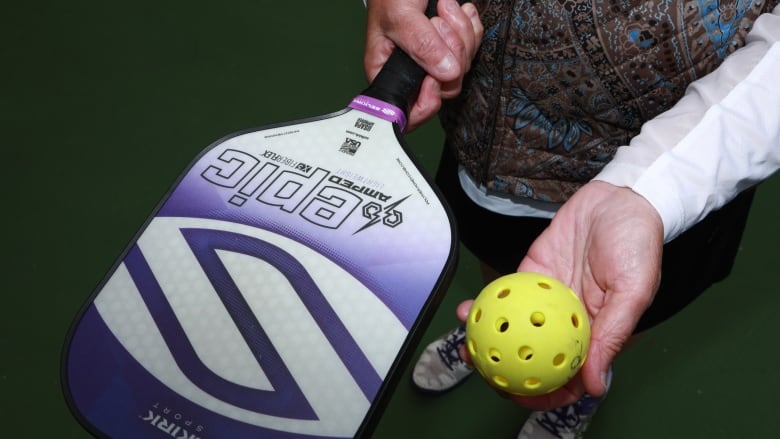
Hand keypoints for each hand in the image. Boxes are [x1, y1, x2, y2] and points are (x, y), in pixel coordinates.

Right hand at [364, 0, 482, 129]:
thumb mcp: (400, 15)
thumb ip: (420, 44)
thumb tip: (445, 73)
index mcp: (387, 73)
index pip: (408, 113)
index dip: (427, 101)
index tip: (435, 76)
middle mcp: (411, 73)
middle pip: (445, 87)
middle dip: (450, 53)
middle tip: (438, 22)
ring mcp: (433, 62)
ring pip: (462, 67)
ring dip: (461, 32)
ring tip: (444, 7)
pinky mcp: (451, 48)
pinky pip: (473, 49)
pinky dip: (470, 27)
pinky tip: (458, 10)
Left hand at [457, 181, 663, 410]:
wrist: (619, 199)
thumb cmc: (638, 243)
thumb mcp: (633, 290)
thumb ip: (613, 335)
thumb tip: (595, 385)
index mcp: (596, 335)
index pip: (568, 377)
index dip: (544, 393)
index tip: (519, 394)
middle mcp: (568, 323)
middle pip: (533, 356)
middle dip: (504, 369)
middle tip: (482, 368)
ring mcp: (546, 301)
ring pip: (513, 329)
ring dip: (488, 339)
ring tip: (467, 343)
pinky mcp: (530, 276)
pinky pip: (505, 296)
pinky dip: (486, 305)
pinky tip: (469, 309)